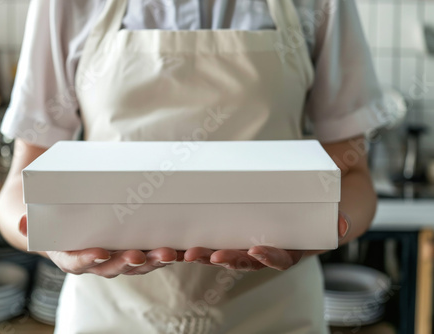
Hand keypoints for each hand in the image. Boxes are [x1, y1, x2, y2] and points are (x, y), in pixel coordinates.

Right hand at [18, 215, 183, 277]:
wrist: (68, 234)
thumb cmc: (56, 227)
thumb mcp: (40, 224)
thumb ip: (30, 223)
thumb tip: (21, 222)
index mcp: (72, 259)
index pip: (79, 263)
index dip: (89, 259)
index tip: (100, 253)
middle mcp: (97, 264)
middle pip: (114, 267)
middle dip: (129, 262)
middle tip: (142, 255)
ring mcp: (118, 260)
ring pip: (137, 265)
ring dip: (154, 261)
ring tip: (169, 253)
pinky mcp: (134, 253)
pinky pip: (150, 257)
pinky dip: (165, 255)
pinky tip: (182, 251)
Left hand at [184, 212, 350, 270]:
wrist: (309, 208)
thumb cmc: (317, 213)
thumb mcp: (329, 215)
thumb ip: (336, 220)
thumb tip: (342, 223)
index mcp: (288, 251)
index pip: (279, 259)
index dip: (268, 257)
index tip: (256, 251)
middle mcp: (265, 252)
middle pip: (244, 260)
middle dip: (225, 259)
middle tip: (206, 256)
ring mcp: (246, 245)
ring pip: (223, 254)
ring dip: (203, 255)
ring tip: (184, 252)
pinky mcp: (232, 235)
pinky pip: (214, 240)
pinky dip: (197, 243)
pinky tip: (178, 244)